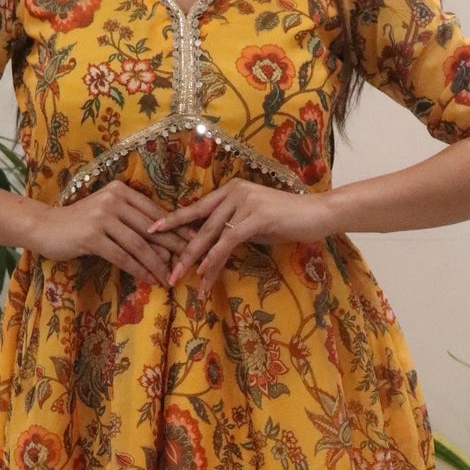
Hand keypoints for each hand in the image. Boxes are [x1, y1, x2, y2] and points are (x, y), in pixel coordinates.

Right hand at [23, 179, 195, 283]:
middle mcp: (113, 200)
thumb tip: (166, 245)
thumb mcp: (108, 215)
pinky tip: (149, 280)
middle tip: (189, 264)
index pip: (155, 212)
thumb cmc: (79, 223)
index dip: (177, 229)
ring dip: (157, 264)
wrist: (44, 227)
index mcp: (121, 190)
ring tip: (170, 278)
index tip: (195, 243)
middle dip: (173, 248)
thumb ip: (133, 223)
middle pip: (151, 228)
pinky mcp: (92, 236)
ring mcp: (102, 217)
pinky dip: (139, 270)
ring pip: (138, 245)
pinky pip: (122, 256)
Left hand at [145, 178, 336, 289]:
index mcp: (229, 190)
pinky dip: (215, 258)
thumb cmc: (287, 220)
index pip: (196, 208)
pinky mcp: (255, 216)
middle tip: (166, 271)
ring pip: (210, 234)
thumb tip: (212, 246)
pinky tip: (205, 273)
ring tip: (181, 279)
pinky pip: (228, 240)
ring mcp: (244, 202)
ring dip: (194, 260)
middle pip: (199, 224)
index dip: (173, 220)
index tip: (151, 231)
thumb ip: (232, 229)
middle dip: (181, 250)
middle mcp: (233, 192)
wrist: (317, 214)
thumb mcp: (253, 223)